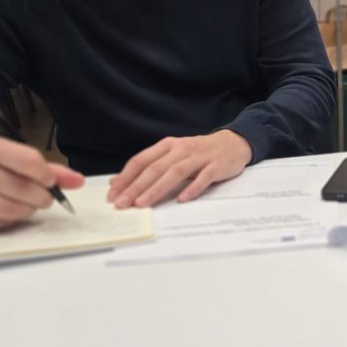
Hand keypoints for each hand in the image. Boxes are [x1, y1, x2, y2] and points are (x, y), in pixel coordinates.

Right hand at [0, 137, 83, 230]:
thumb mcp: (9, 160)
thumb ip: (46, 169)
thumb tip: (78, 181)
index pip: (30, 161)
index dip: (47, 176)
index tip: (51, 181)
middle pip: (25, 189)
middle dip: (42, 197)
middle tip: (43, 197)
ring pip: (14, 209)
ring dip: (28, 210)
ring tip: (25, 203)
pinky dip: (10, 220)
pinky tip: (4, 210)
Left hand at [107, 129, 251, 208]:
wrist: (234, 143)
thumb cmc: (199, 153)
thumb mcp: (172, 155)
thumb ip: (148, 167)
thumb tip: (117, 182)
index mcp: (168, 145)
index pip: (142, 160)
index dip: (126, 177)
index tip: (112, 194)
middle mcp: (182, 149)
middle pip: (155, 168)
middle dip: (136, 187)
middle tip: (122, 203)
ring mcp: (200, 157)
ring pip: (175, 172)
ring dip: (157, 188)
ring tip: (143, 204)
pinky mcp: (217, 165)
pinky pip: (203, 177)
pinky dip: (192, 188)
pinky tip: (182, 199)